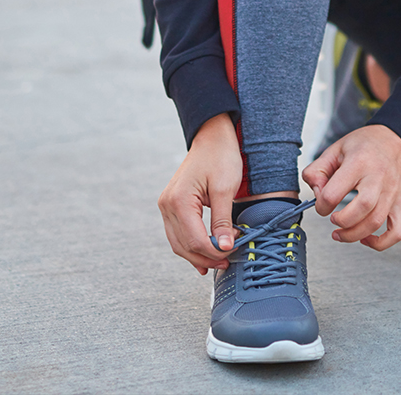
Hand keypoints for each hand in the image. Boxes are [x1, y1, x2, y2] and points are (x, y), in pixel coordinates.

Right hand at [157, 113, 241, 274]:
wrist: (212, 136)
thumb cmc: (220, 156)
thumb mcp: (225, 189)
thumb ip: (222, 220)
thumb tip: (224, 247)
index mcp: (179, 201)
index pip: (195, 240)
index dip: (214, 251)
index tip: (233, 252)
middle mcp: (167, 205)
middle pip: (183, 245)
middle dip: (205, 257)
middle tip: (227, 262)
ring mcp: (167, 205)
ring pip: (178, 242)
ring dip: (197, 254)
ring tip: (218, 262)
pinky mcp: (172, 204)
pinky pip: (178, 232)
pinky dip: (190, 244)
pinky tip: (204, 253)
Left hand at [302, 125, 400, 250]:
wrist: (397, 139)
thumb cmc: (365, 144)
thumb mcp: (336, 149)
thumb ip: (317, 170)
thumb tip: (316, 193)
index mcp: (359, 162)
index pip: (334, 193)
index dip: (321, 205)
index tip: (321, 205)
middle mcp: (379, 178)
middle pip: (361, 209)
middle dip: (341, 222)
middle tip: (333, 219)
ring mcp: (393, 192)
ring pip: (375, 223)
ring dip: (354, 235)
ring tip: (341, 233)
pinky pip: (396, 232)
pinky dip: (381, 243)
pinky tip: (365, 239)